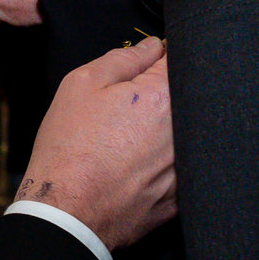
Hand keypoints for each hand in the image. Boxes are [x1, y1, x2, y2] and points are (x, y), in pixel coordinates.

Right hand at [17, 37, 175, 251]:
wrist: (66, 213)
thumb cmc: (69, 147)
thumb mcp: (82, 85)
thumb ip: (123, 59)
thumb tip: (152, 46)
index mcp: (162, 96)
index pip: (181, 59)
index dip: (165, 57)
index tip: (151, 65)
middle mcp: (184, 130)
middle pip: (192, 98)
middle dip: (170, 96)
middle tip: (137, 108)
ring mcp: (186, 167)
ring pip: (190, 134)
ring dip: (171, 131)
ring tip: (134, 141)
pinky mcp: (182, 197)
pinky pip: (183, 169)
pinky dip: (167, 164)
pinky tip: (138, 168)